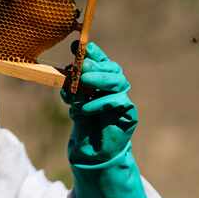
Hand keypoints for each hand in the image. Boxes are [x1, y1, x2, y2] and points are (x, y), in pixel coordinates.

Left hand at [61, 41, 136, 164]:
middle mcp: (114, 87)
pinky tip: (85, 108)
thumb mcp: (73, 101)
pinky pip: (119, 102)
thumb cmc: (83, 122)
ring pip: (118, 81)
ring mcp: (123, 99)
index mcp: (102, 80)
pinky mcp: (129, 114)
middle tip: (80, 64)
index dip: (93, 52)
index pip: (101, 61)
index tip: (78, 47)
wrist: (92, 150)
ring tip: (83, 81)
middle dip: (95, 64)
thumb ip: (73, 86)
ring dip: (99, 79)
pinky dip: (100, 103)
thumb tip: (69, 70)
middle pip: (112, 68)